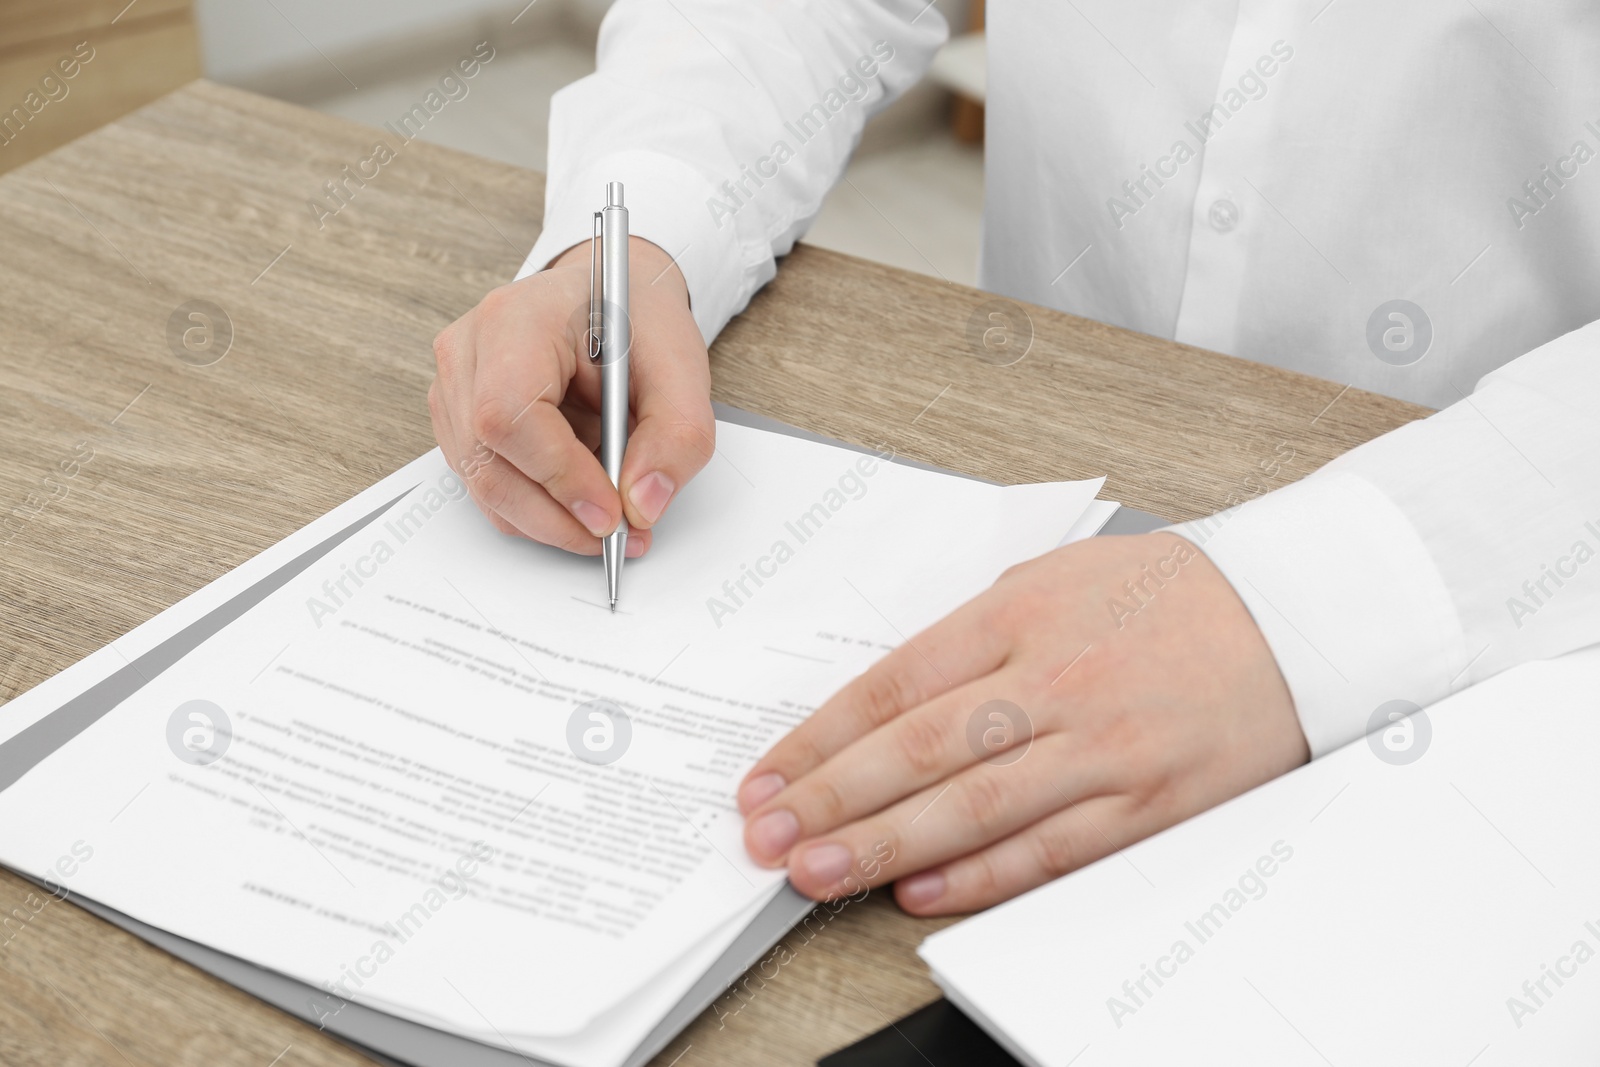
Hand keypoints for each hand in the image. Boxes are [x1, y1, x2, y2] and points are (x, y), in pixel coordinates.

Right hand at [429, 237, 712, 553]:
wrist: (612, 301)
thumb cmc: (637, 321)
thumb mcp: (682, 367)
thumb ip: (677, 435)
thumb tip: (643, 504)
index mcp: (516, 319)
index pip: (509, 414)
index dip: (558, 476)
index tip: (610, 514)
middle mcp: (468, 351)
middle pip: (487, 461)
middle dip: (556, 516)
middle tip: (619, 536)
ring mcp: (455, 387)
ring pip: (484, 485)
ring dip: (548, 519)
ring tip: (609, 519)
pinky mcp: (458, 419)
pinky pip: (488, 485)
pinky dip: (535, 508)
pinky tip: (581, 499)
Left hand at [736, 532, 1307, 913]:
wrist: (1297, 616)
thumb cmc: (1166, 592)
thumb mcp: (1054, 577)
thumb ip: (972, 635)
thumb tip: (888, 702)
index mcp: (1019, 616)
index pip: (893, 685)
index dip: (819, 740)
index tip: (768, 778)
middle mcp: (1055, 681)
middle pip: (918, 750)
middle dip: (830, 800)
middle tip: (767, 837)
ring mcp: (1103, 747)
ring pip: (975, 808)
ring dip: (886, 848)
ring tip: (816, 874)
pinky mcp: (1149, 803)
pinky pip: (1051, 849)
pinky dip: (981, 876)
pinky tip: (922, 892)